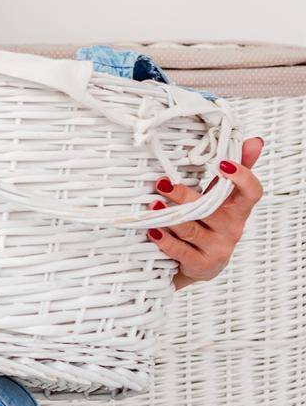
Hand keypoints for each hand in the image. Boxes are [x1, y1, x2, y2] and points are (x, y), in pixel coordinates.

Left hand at [149, 136, 264, 287]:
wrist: (200, 264)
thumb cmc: (209, 223)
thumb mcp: (221, 197)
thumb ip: (235, 171)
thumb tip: (254, 141)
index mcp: (238, 209)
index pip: (251, 192)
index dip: (242, 178)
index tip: (223, 163)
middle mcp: (232, 228)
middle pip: (211, 209)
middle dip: (185, 196)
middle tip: (163, 183)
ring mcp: (218, 248)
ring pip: (192, 230)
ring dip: (170, 217)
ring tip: (153, 204)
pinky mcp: (201, 264)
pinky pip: (180, 250)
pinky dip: (164, 240)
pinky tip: (152, 231)